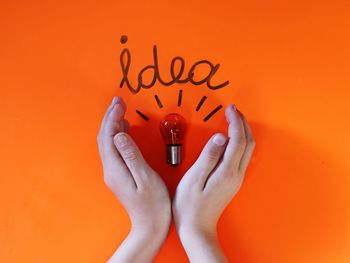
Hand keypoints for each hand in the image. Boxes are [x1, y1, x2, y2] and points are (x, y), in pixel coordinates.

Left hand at [97, 96, 170, 262]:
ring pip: (108, 142)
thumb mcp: (145, 178)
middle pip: (105, 137)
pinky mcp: (119, 174)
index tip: (120, 103)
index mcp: (116, 168)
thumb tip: (120, 135)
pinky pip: (114, 149)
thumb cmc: (153, 204)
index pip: (109, 136)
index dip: (113, 117)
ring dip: (113, 124)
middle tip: (119, 101)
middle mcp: (110, 169)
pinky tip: (124, 130)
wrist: (150, 226)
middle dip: (110, 117)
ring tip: (121, 110)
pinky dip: (117, 135)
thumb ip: (132, 155)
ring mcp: (114, 172)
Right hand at [173, 104, 254, 262]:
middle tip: (233, 110)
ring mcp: (236, 178)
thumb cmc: (189, 206)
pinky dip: (240, 142)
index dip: (235, 121)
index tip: (229, 108)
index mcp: (227, 171)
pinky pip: (242, 156)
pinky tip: (230, 139)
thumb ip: (208, 157)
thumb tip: (219, 137)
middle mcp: (236, 174)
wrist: (197, 229)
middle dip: (242, 123)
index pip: (237, 139)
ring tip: (233, 120)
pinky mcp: (232, 181)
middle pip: (248, 142)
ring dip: (243, 132)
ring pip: (247, 150)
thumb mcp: (193, 179)